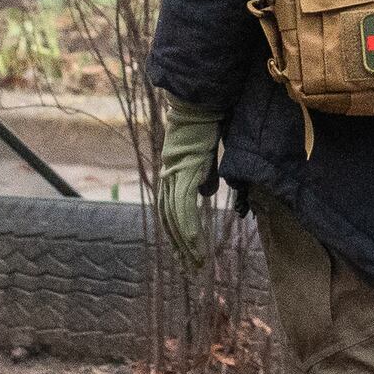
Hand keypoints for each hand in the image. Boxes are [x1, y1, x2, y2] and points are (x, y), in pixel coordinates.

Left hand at [157, 99, 229, 264]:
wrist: (200, 104)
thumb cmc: (205, 127)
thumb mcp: (206, 158)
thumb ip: (204, 178)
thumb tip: (206, 195)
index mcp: (172, 176)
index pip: (171, 213)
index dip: (177, 236)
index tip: (186, 255)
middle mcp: (168, 179)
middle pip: (169, 221)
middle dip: (180, 247)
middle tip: (190, 269)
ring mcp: (173, 177)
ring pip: (175, 219)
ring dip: (185, 244)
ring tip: (196, 263)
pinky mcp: (183, 173)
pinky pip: (184, 208)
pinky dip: (188, 228)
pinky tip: (195, 245)